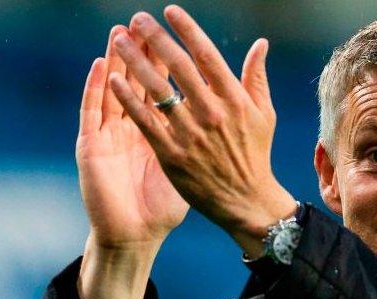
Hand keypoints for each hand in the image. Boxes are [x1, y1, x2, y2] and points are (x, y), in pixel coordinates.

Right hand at [77, 23, 188, 251]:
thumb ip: (205, 137)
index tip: (176, 30)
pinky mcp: (92, 148)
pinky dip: (96, 90)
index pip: (161, 85)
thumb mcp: (188, 166)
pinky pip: (93, 114)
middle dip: (142, 51)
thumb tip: (226, 116)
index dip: (168, 58)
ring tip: (120, 33)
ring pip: (112, 89)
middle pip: (136, 80)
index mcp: (155, 129)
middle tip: (145, 21)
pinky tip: (102, 69)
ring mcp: (108, 135)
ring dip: (117, 61)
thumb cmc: (162, 206)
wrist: (135, 235)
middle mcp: (130, 127)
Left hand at [108, 6, 295, 256]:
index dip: (187, 30)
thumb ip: (256, 77)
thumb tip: (260, 44)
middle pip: (178, 66)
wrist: (245, 200)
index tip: (169, 11)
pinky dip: (128, 99)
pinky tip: (113, 80)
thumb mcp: (263, 114)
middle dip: (155, 38)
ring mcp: (190, 134)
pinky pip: (145, 121)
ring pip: (157, 90)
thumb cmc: (254, 154)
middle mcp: (211, 113)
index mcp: (234, 99)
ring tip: (119, 40)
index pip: (207, 55)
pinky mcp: (172, 154)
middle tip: (137, 18)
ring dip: (135, 61)